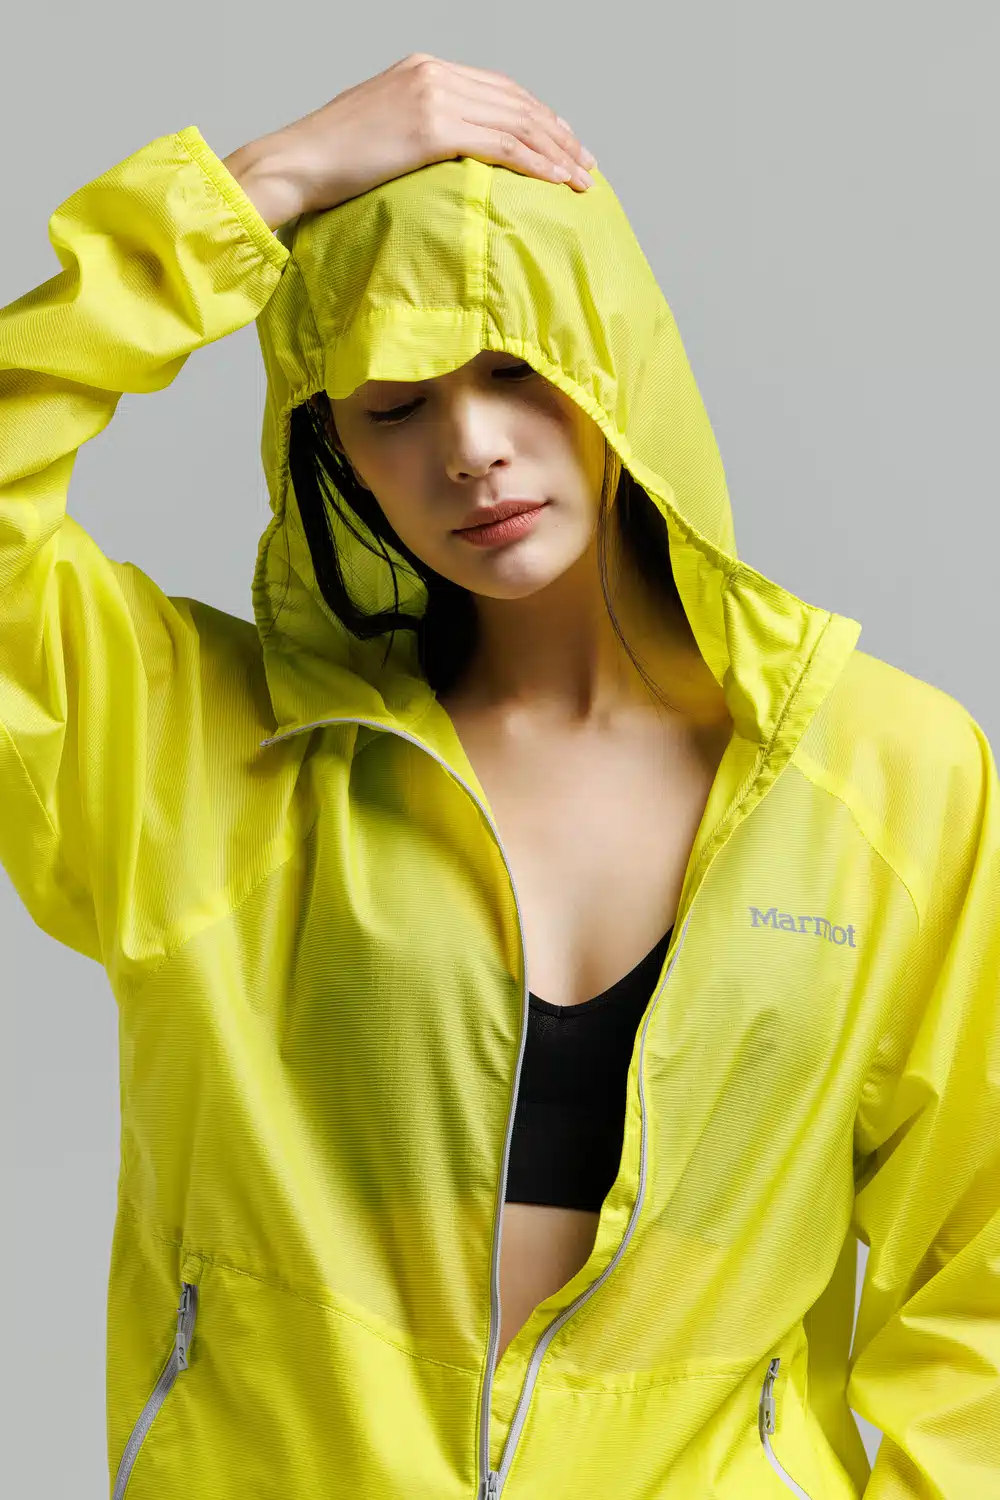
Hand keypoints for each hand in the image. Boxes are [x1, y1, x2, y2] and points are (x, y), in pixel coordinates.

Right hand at [223, 52, 596, 229]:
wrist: (293, 165)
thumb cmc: (328, 165)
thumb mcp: (380, 133)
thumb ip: (418, 132)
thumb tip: (447, 160)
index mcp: (422, 68)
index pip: (498, 88)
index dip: (539, 116)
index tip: (564, 143)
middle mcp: (432, 73)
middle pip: (516, 101)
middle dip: (558, 134)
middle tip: (586, 164)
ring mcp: (432, 97)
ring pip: (517, 122)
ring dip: (556, 152)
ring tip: (581, 180)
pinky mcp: (431, 128)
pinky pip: (501, 145)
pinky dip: (536, 163)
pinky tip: (557, 181)